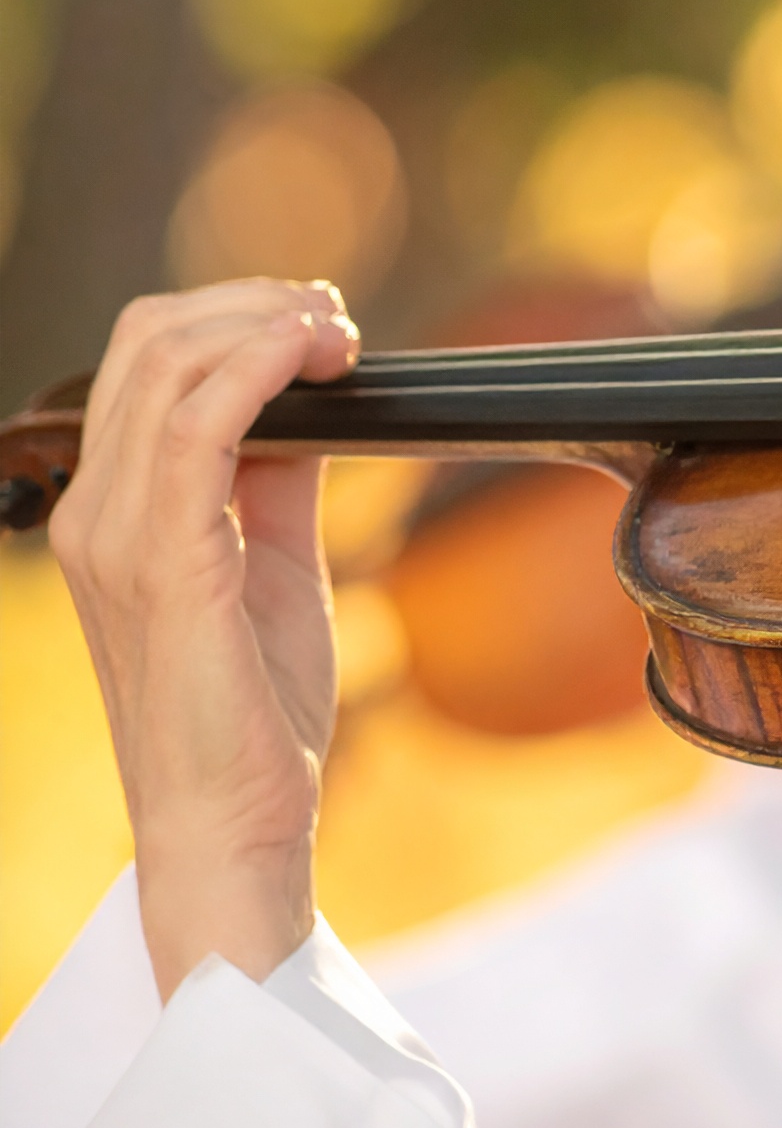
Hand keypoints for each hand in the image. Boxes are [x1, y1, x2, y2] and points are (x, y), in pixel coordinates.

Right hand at [49, 280, 360, 997]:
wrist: (231, 821)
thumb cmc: (255, 712)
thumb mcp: (276, 565)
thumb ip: (280, 481)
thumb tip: (314, 403)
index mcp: (117, 509)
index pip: (149, 363)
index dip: (237, 318)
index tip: (322, 324)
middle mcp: (97, 511)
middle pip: (151, 341)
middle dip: (253, 306)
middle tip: (338, 322)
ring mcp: (117, 535)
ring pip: (168, 366)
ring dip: (265, 325)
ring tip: (338, 334)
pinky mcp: (164, 563)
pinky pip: (198, 430)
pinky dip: (257, 370)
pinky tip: (310, 356)